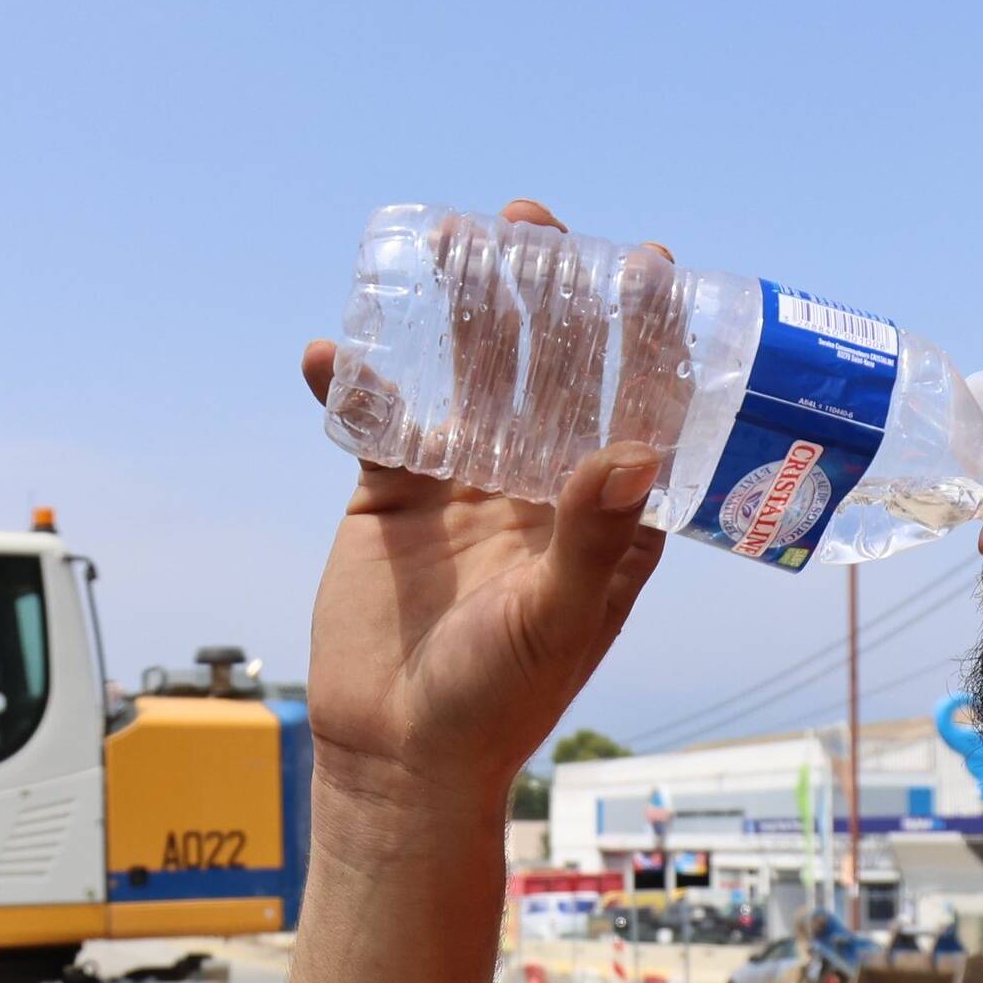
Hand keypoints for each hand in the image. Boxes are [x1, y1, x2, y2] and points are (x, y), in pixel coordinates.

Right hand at [297, 197, 673, 850]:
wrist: (396, 756)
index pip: (636, 404)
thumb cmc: (496, 705)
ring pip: (466, 378)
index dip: (646, 334)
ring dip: (460, 312)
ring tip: (450, 242)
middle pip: (550, 369)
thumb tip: (629, 449)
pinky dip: (354, 382)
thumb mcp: (552, 620)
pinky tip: (332, 350)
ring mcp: (465, 486)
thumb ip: (590, 537)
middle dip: (545, 296)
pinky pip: (376, 422)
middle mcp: (541, 485)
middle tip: (533, 225)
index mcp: (605, 514)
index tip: (650, 262)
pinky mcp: (392, 498)